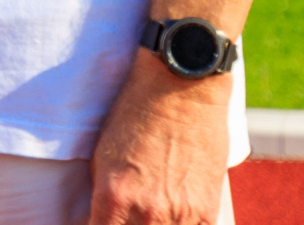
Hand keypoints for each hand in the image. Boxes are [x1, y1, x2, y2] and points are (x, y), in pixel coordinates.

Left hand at [88, 50, 232, 223]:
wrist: (180, 90)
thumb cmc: (134, 116)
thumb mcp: (102, 156)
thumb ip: (104, 196)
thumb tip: (101, 220)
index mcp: (113, 198)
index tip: (97, 223)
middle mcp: (146, 213)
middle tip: (123, 217)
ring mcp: (180, 215)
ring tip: (147, 215)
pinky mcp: (206, 212)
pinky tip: (171, 220)